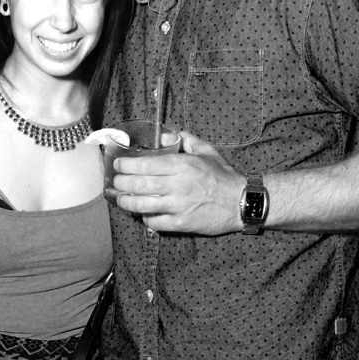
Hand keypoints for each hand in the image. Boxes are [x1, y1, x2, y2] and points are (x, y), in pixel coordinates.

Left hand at [113, 131, 244, 234]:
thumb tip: (163, 136)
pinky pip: (155, 222)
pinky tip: (144, 213)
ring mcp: (179, 206)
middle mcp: (178, 185)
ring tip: (121, 199)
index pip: (145, 164)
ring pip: (142, 205)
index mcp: (183, 165)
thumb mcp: (206, 151)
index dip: (126, 165)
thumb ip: (184, 140)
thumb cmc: (223, 176)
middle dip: (121, 183)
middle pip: (138, 185)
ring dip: (127, 202)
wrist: (243, 202)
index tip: (118, 164)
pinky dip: (145, 218)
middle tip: (115, 182)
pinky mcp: (182, 223)